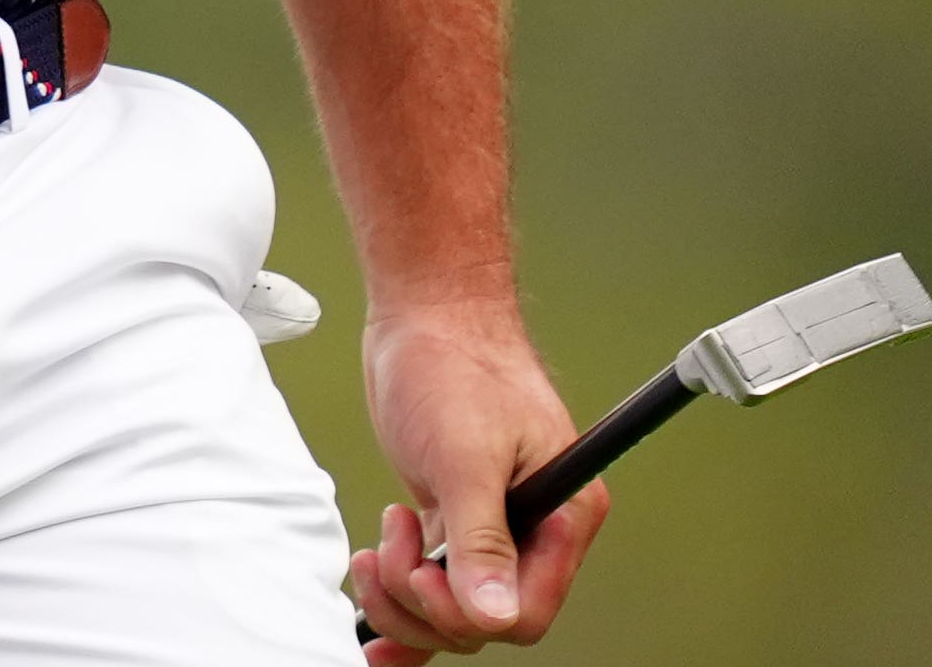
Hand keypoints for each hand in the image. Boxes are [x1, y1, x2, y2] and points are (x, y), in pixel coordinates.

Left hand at [347, 301, 602, 655]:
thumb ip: (482, 541)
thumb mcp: (465, 457)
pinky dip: (399, 592)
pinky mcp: (453, 516)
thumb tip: (495, 617)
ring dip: (403, 595)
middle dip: (427, 602)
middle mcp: (535, 528)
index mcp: (563, 515)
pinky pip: (433, 580)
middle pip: (485, 620)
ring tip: (373, 550)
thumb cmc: (454, 364)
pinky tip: (369, 584)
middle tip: (389, 555)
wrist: (425, 312)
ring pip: (452, 606)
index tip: (425, 578)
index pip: (529, 611)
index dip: (473, 614)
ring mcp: (492, 525)